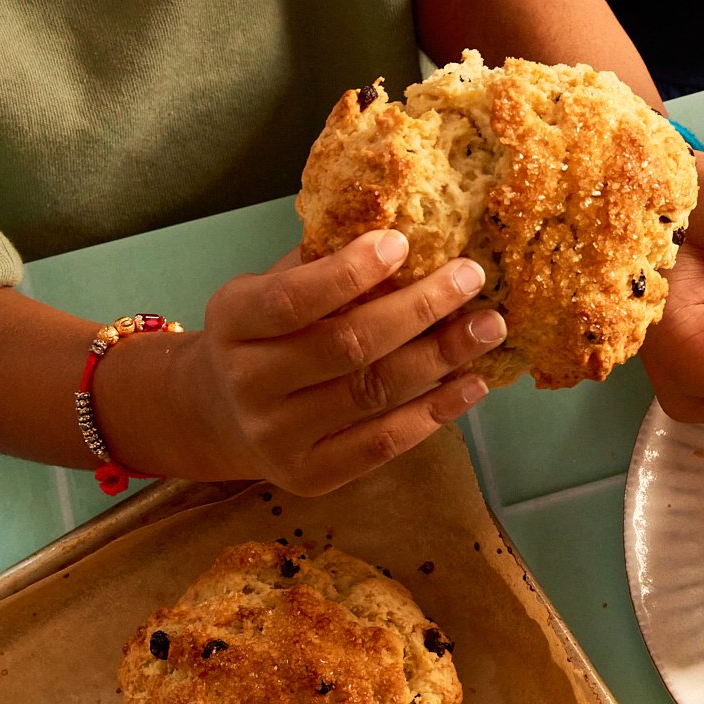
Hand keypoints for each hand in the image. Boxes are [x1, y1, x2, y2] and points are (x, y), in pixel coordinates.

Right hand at [156, 231, 506, 493]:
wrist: (215, 416)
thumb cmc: (263, 335)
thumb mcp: (270, 289)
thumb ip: (322, 264)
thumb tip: (408, 227)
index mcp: (234, 321)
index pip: (292, 299)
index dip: (349, 272)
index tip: (402, 242)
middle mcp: (248, 382)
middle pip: (346, 346)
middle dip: (418, 309)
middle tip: (471, 278)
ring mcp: (276, 436)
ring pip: (372, 393)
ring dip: (440, 358)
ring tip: (488, 328)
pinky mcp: (309, 476)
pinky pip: (381, 444)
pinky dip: (434, 413)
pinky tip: (472, 384)